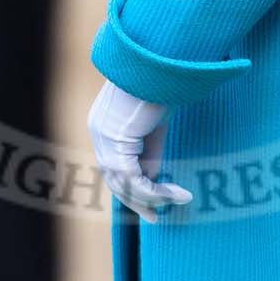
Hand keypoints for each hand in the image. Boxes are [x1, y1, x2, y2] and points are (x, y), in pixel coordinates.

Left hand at [87, 79, 192, 223]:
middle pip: (114, 180)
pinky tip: (180, 194)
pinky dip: (157, 191)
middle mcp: (99, 132)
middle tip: (156, 218)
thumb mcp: (154, 124)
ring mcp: (104, 137)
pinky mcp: (117, 141)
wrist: (160, 62)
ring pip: (124, 184)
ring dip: (153, 198)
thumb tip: (152, 181)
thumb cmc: (161, 84)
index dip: (129, 190)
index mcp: (103, 125)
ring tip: (180, 200)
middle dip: (136, 201)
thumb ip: (148, 151)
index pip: (112, 167)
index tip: (149, 206)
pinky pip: (135, 179)